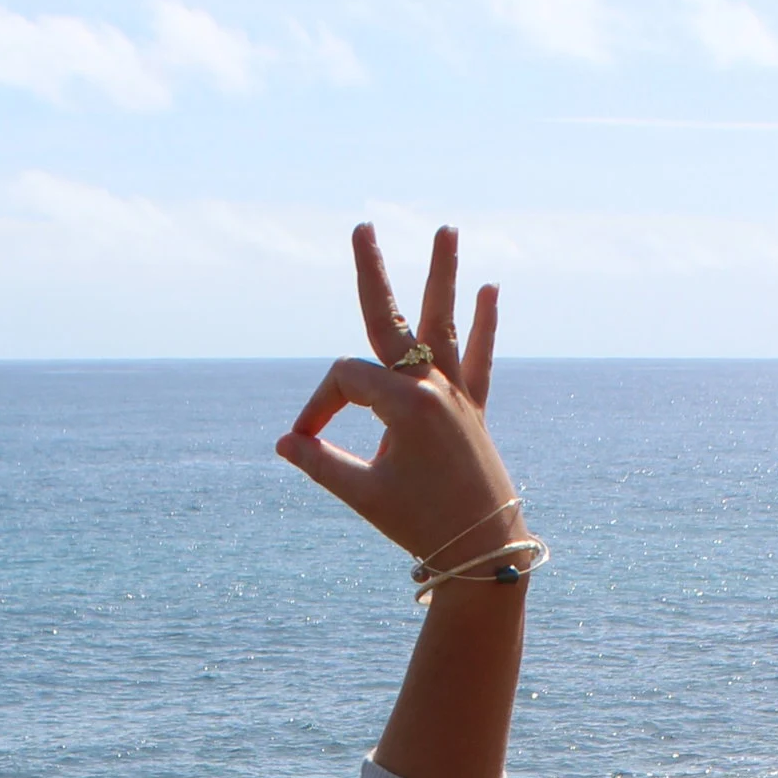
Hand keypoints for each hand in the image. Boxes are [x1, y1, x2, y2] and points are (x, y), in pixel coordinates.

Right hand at [279, 223, 516, 573]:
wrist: (484, 551)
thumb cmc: (422, 525)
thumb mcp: (363, 496)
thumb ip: (322, 463)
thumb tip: (287, 441)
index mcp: (405, 404)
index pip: (346, 380)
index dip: (318, 406)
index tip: (306, 440)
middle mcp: (434, 387)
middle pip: (393, 319)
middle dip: (372, 273)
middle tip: (362, 226)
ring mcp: (457, 395)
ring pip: (445, 323)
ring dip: (444, 275)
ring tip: (447, 229)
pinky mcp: (473, 411)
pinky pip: (479, 360)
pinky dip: (484, 327)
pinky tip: (490, 290)